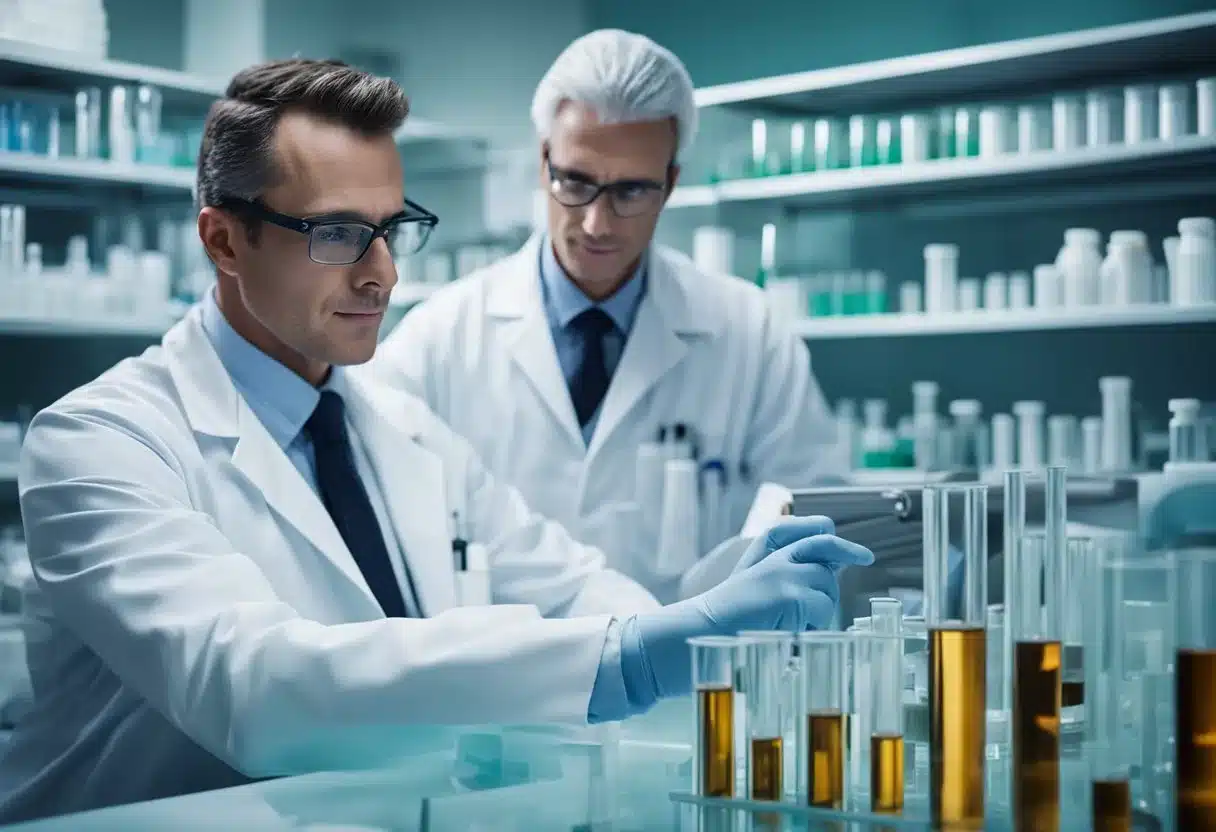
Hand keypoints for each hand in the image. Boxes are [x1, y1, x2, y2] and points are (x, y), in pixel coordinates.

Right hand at [626, 524, 873, 700]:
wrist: (702, 631)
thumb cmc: (726, 622)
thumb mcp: (754, 588)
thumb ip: (784, 575)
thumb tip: (827, 573)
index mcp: (762, 552)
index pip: (799, 529)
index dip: (823, 531)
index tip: (841, 535)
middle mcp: (774, 555)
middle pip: (825, 546)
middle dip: (847, 552)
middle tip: (865, 556)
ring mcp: (784, 571)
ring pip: (827, 585)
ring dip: (821, 607)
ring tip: (793, 623)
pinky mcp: (791, 593)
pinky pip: (822, 609)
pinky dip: (814, 625)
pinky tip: (791, 632)